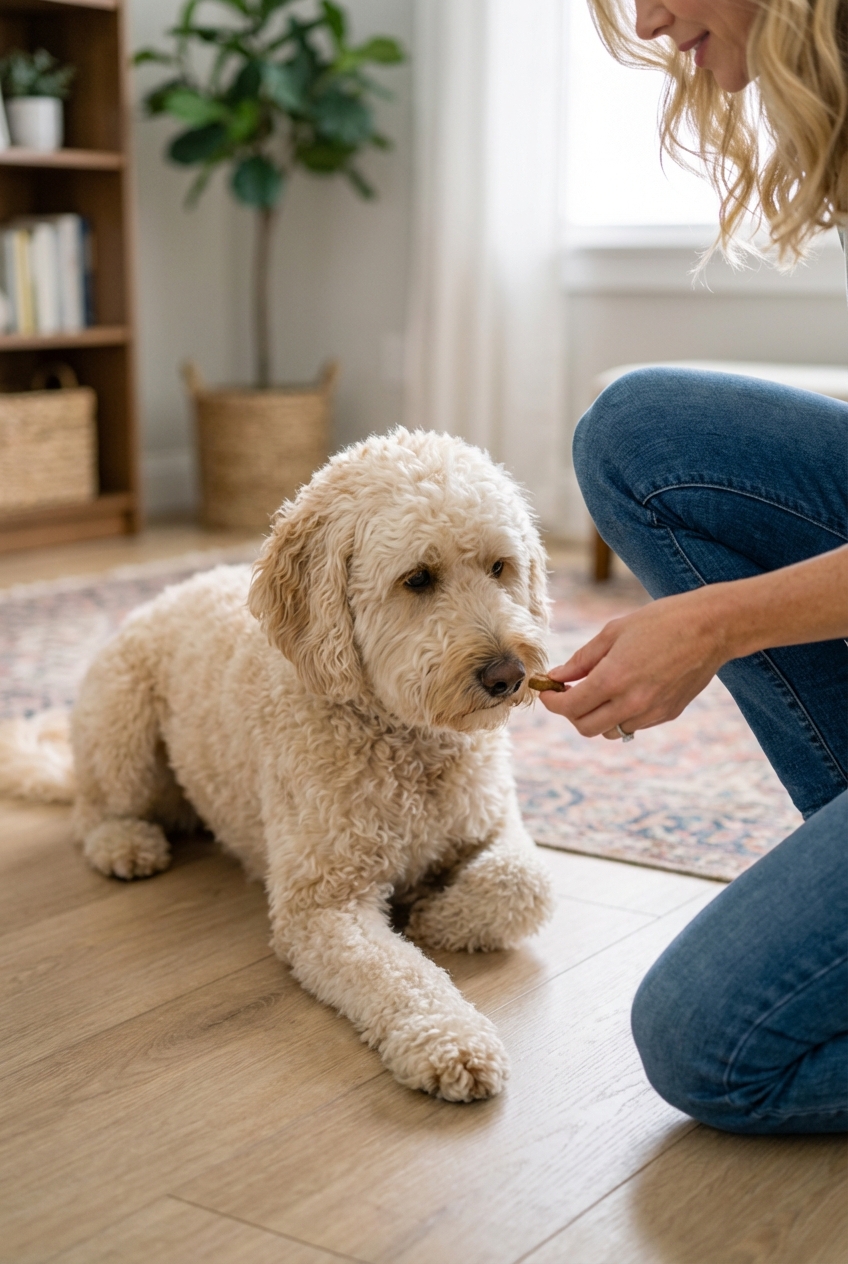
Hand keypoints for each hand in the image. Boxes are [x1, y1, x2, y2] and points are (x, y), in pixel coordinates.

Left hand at [538, 587, 728, 738]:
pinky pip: (633, 726)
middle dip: (571, 712)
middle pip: (585, 727)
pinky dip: (620, 715)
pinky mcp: (667, 714)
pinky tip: (625, 692)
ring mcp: (651, 712)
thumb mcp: (613, 632)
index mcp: (613, 679)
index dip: (552, 701)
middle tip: (570, 692)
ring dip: (596, 717)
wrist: (711, 628)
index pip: (570, 706)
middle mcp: (631, 702)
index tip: (547, 691)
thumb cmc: (661, 621)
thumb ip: (582, 659)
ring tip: (598, 692)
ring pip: (610, 731)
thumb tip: (558, 675)